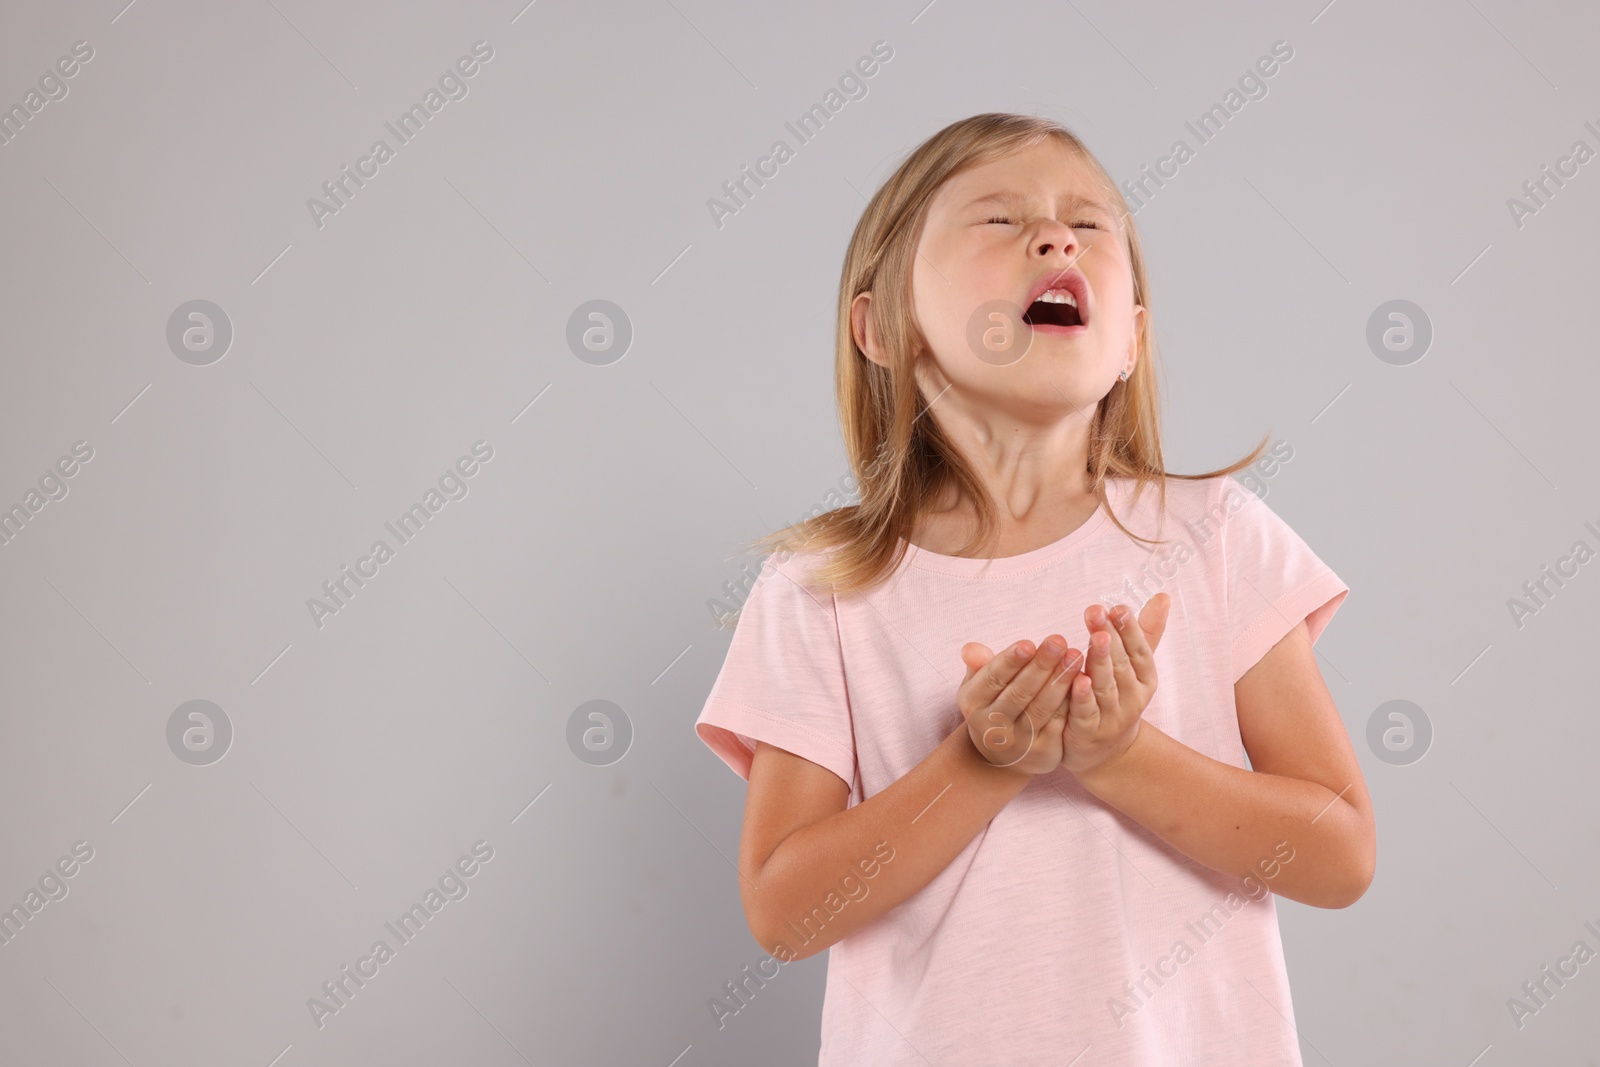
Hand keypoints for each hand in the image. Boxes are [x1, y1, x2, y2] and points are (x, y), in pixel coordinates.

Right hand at [958, 636, 1085, 775]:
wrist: (1002, 754)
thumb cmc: (993, 704)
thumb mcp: (979, 685)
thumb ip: (978, 664)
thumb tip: (972, 649)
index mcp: (973, 704)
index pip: (993, 679)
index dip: (1010, 661)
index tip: (1029, 643)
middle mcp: (992, 726)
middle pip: (1019, 693)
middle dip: (1041, 666)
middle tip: (1059, 642)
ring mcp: (1019, 743)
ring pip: (1042, 709)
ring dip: (1060, 681)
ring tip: (1075, 656)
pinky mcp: (1044, 753)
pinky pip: (1060, 723)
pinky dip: (1072, 702)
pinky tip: (1084, 681)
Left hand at [1061, 594, 1170, 775]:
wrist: (1106, 752)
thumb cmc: (1118, 696)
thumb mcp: (1134, 667)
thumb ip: (1145, 632)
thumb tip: (1163, 596)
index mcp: (1145, 678)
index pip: (1140, 650)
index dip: (1130, 629)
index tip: (1118, 607)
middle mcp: (1133, 698)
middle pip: (1121, 664)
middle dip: (1109, 637)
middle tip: (1096, 611)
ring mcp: (1112, 717)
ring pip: (1105, 686)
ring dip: (1099, 661)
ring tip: (1094, 638)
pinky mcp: (1089, 732)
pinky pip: (1086, 713)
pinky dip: (1083, 697)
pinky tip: (1077, 680)